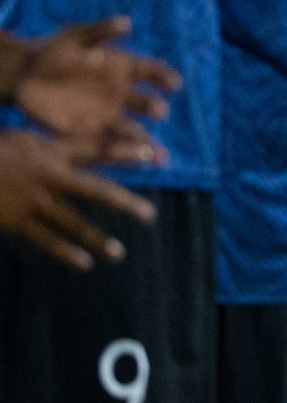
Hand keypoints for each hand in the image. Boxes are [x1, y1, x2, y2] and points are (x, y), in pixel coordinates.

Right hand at [0, 130, 155, 269]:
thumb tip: (74, 147)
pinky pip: (46, 239)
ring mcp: (36, 201)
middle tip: (149, 215)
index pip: (97, 150)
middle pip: (96, 190)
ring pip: (74, 222)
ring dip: (97, 239)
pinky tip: (84, 264)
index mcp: (51, 150)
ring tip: (118, 253)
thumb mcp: (22, 138)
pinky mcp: (18, 221)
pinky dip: (65, 253)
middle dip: (124, 203)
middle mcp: (50, 176)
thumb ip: (50, 144)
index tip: (152, 155)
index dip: (125, 152)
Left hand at [12, 17, 177, 144]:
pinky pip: (107, 144)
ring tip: (158, 155)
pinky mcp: (88, 131)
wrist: (25, 75)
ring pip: (132, 130)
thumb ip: (101, 31)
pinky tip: (133, 162)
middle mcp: (120, 93)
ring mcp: (106, 114)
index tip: (174, 84)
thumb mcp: (75, 37)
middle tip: (159, 111)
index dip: (163, 77)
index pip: (150, 71)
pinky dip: (120, 154)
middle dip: (153, 107)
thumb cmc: (53, 51)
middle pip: (144, 102)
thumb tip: (127, 23)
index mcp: (122, 68)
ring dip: (145, 141)